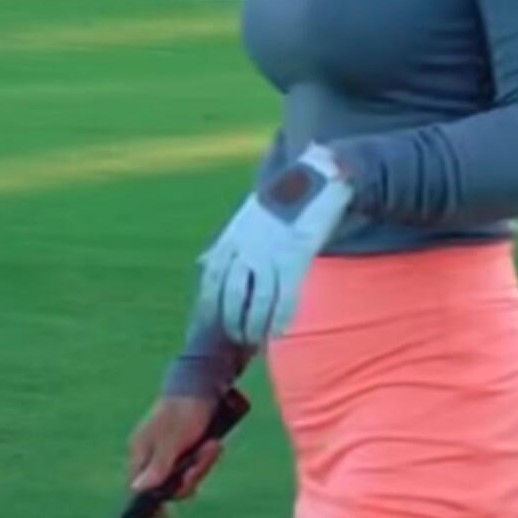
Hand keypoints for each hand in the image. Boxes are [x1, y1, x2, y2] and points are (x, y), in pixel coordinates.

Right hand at [128, 395, 222, 505]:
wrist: (203, 384)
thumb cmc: (184, 410)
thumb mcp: (172, 440)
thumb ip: (157, 466)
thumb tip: (137, 490)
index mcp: (141, 452)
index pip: (138, 490)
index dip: (151, 504)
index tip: (167, 515)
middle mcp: (152, 454)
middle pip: (169, 485)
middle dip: (192, 475)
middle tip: (206, 454)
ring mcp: (169, 451)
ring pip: (185, 475)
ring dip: (203, 464)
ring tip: (214, 445)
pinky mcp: (184, 447)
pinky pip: (195, 464)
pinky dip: (206, 457)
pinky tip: (214, 443)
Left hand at [196, 142, 352, 344]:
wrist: (314, 176)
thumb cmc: (281, 199)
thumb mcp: (244, 216)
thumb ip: (228, 242)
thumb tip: (204, 263)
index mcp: (232, 236)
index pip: (211, 279)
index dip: (209, 306)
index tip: (209, 325)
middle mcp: (247, 246)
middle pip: (232, 295)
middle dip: (232, 321)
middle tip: (237, 338)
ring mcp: (270, 253)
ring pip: (257, 301)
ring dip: (254, 326)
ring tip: (255, 341)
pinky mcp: (296, 256)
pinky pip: (285, 296)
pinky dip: (280, 318)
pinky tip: (278, 332)